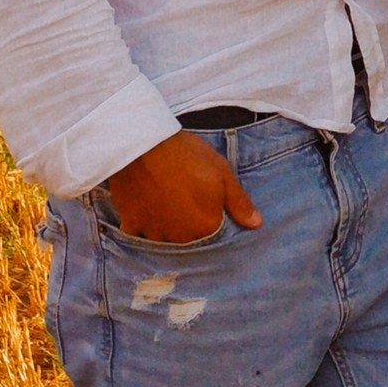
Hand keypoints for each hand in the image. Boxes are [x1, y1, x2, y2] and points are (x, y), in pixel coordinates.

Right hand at [104, 130, 261, 243]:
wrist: (144, 144)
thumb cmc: (187, 156)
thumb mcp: (222, 173)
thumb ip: (239, 202)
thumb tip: (256, 224)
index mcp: (206, 227)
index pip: (215, 239)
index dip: (212, 224)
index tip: (208, 210)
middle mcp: (181, 237)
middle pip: (190, 242)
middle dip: (191, 229)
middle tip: (186, 204)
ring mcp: (154, 233)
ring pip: (165, 241)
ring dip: (168, 231)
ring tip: (167, 205)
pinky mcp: (131, 224)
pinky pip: (139, 236)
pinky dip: (143, 229)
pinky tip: (146, 213)